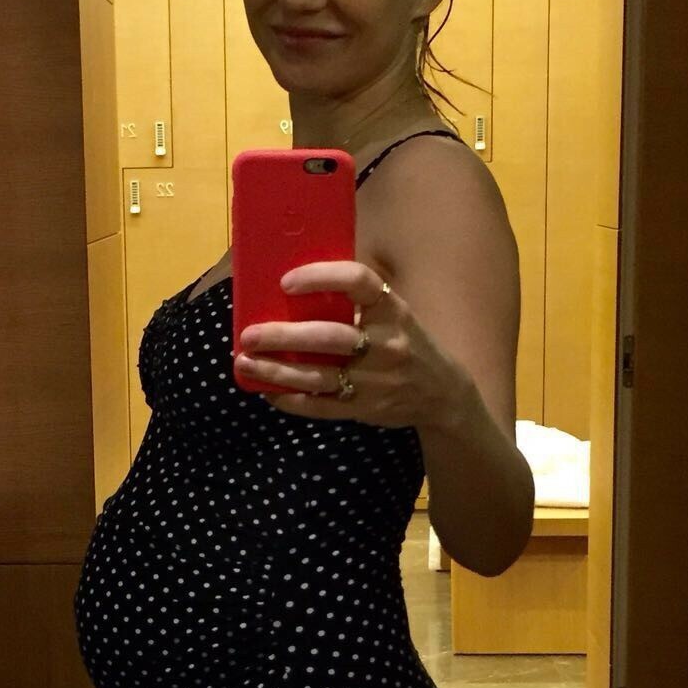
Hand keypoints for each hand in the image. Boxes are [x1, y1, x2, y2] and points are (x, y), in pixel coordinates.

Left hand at [234, 260, 468, 428]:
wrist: (442, 394)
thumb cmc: (407, 342)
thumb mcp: (396, 312)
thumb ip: (360, 297)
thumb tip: (298, 278)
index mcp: (393, 309)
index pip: (359, 282)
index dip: (321, 277)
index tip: (286, 282)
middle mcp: (386, 344)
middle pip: (329, 337)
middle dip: (284, 335)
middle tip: (248, 333)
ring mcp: (376, 381)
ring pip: (320, 376)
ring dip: (277, 370)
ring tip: (245, 362)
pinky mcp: (365, 409)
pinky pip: (321, 407)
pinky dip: (291, 400)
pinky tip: (267, 390)